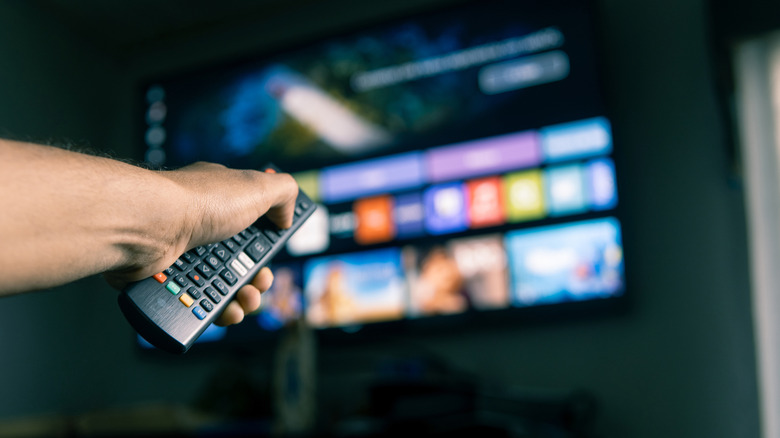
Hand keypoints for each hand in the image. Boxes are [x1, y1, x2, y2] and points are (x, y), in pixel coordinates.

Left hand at [105, 161, 298, 324]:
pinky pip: (194, 303)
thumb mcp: (256, 186)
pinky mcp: (165, 280)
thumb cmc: (198, 202)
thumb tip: (287, 216)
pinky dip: (212, 310)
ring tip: (241, 303)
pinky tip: (221, 311)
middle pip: (239, 263)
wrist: (147, 225)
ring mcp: (182, 255)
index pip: (252, 226)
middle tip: (257, 285)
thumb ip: (284, 193)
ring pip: (219, 287)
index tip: (271, 256)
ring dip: (239, 300)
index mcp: (222, 203)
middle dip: (256, 280)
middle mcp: (201, 227)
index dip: (266, 245)